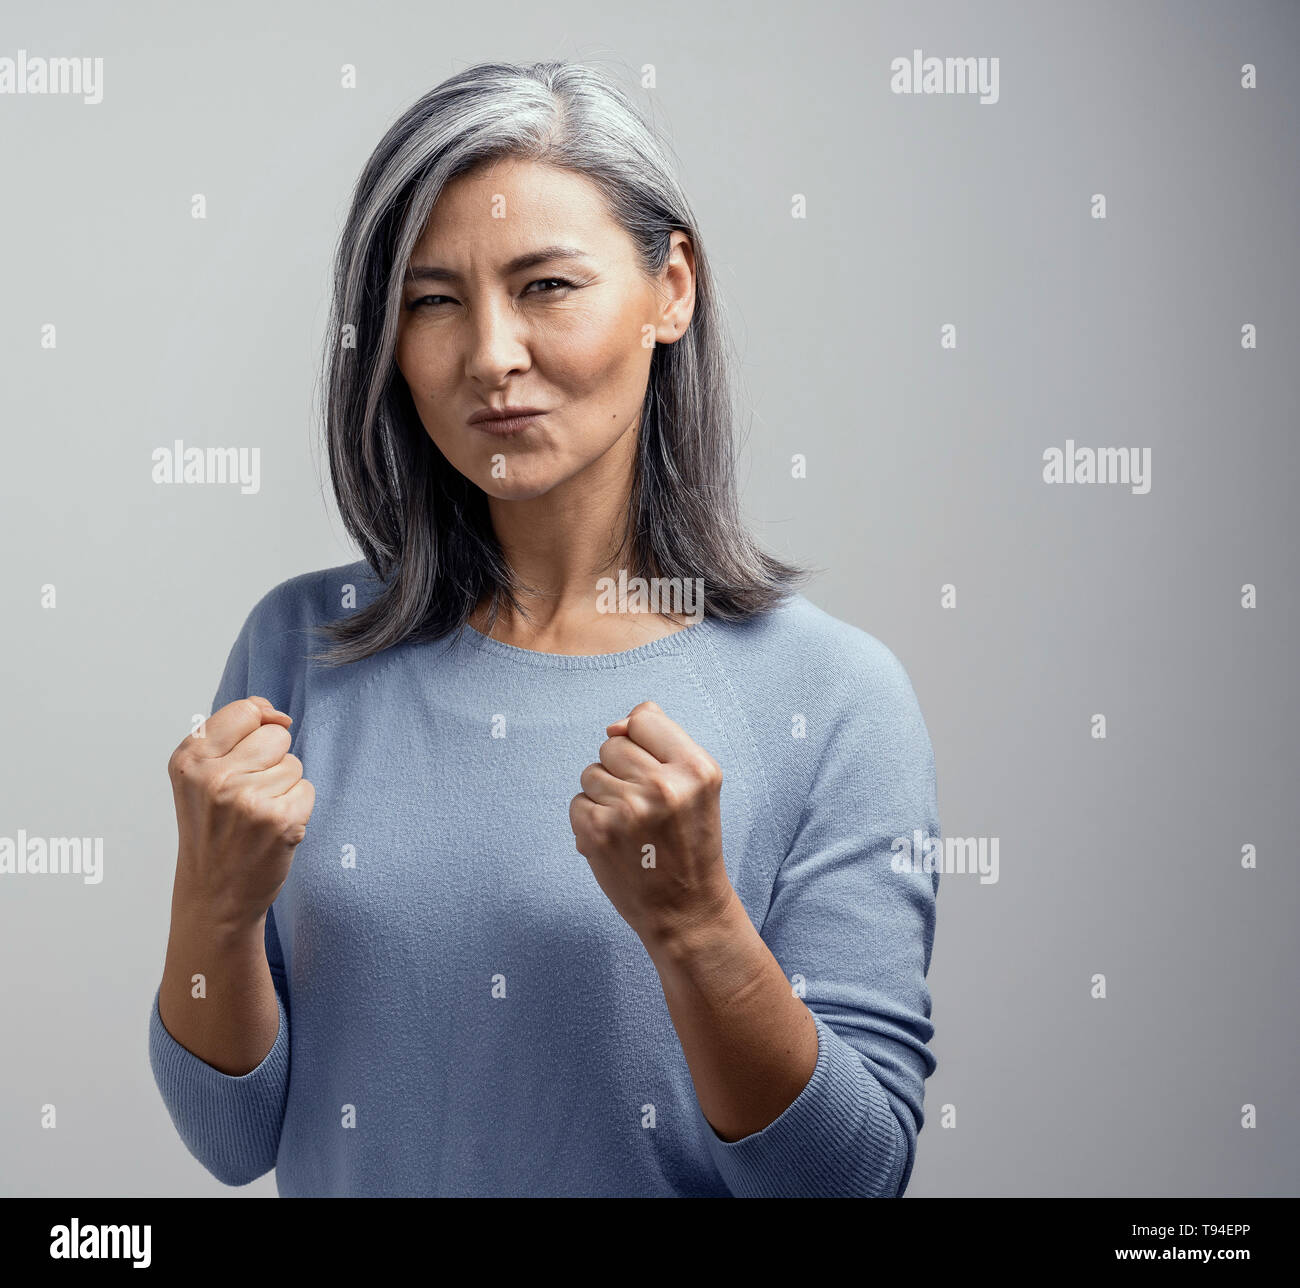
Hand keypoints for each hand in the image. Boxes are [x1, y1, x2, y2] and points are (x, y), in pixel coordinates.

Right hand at [167, 696, 314, 933]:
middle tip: (249, 795)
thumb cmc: (212, 831)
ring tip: (257, 816)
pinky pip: (308, 790)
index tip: (251, 751)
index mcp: (190, 760)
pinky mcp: (280, 821)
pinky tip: (273, 830)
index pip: (246, 711)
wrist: (214, 897)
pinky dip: (297, 808)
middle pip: (276, 736)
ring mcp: (248, 800)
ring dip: (284, 787)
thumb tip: (277, 716)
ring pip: (295, 765)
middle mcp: (215, 778)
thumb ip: (230, 735)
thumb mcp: (198, 777)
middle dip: (272, 760)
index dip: (259, 725)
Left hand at [569, 700, 733, 946]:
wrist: (687, 910)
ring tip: (633, 826)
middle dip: (621, 770)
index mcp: (697, 769)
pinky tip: (616, 841)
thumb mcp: (696, 786)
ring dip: (604, 795)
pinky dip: (590, 820)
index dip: (643, 743)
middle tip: (646, 807)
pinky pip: (577, 802)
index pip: (644, 718)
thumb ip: (661, 742)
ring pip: (591, 772)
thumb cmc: (688, 841)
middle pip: (613, 744)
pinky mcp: (598, 833)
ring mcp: (628, 810)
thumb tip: (614, 725)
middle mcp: (664, 786)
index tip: (655, 774)